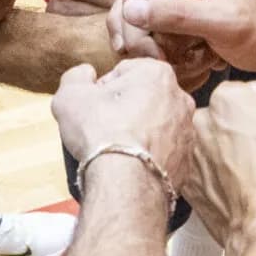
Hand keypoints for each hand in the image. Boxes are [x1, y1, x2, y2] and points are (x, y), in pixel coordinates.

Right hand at [51, 58, 194, 195]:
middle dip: (123, 109)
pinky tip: (130, 164)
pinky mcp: (186, 159)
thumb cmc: (101, 133)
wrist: (125, 183)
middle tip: (102, 128)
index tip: (93, 107)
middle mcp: (180, 98)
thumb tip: (84, 75)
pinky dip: (147, 155)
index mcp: (157, 73)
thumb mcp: (69, 96)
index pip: (123, 72)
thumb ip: (75, 77)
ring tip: (116, 149)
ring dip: (137, 132)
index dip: (102, 89)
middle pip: (142, 98)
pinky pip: (162, 151)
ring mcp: (186, 131)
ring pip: (154, 125)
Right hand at [118, 0, 255, 74]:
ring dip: (141, 32)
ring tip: (164, 57)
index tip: (175, 36)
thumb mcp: (223, 24)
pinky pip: (136, 9)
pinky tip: (156, 53)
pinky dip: (143, 34)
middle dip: (148, 22)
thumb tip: (130, 10)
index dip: (157, 3)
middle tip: (167, 52)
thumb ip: (178, 15)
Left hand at [189, 60, 255, 249]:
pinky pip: (208, 170)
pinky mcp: (186, 181)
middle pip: (237, 117)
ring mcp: (189, 152)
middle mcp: (200, 120)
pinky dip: (222, 176)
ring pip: (222, 143)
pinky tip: (242, 189)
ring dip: (238, 153)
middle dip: (255, 132)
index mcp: (228, 98)